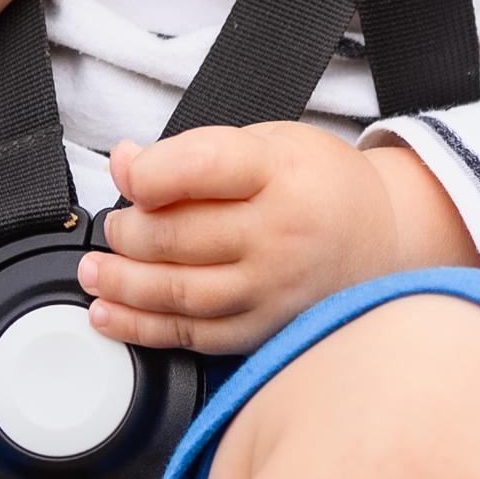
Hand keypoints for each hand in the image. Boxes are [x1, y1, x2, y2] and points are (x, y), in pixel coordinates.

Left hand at [78, 125, 479, 355]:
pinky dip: (142, 328)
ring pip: (178, 292)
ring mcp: (274, 288)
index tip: (127, 172)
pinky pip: (193, 336)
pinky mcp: (265, 329)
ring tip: (95, 270)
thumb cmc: (319, 184)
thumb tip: (125, 164)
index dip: (148, 172)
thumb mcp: (267, 143)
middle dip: (126, 230)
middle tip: (114, 224)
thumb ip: (193, 152)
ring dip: (121, 282)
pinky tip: (110, 313)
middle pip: (179, 235)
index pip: (202, 167)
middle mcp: (281, 233)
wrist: (384, 237)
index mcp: (281, 172)